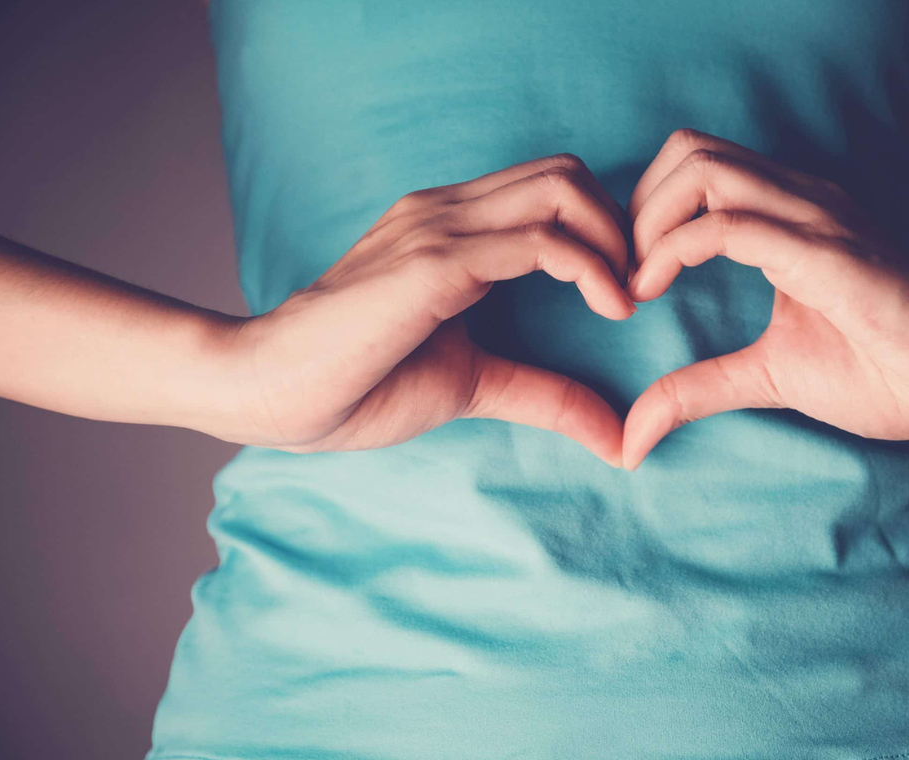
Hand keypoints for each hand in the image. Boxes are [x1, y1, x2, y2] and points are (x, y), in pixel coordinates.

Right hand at [227, 154, 636, 465]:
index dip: (604, 229)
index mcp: (451, 228)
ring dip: (616, 241)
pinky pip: (540, 241)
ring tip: (627, 300)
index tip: (627, 290)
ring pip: (562, 191)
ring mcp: (440, 229)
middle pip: (568, 173)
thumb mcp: (472, 384)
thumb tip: (616, 438)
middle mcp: (447, 211)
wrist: (270, 391)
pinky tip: (611, 309)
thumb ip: (543, 395)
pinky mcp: (435, 263)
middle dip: (622, 225)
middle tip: (638, 288)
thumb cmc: (356, 383)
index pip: (551, 187)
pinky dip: (592, 268)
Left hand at [621, 129, 908, 469]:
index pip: (694, 166)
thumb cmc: (884, 371)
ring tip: (638, 282)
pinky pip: (731, 224)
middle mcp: (799, 200)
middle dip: (636, 207)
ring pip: (702, 170)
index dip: (643, 213)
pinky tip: (653, 290)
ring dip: (648, 221)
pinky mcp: (827, 253)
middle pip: (687, 149)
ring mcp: (815, 218)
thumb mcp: (766, 377)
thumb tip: (632, 438)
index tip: (627, 280)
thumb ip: (696, 390)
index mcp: (788, 215)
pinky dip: (674, 250)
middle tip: (624, 273)